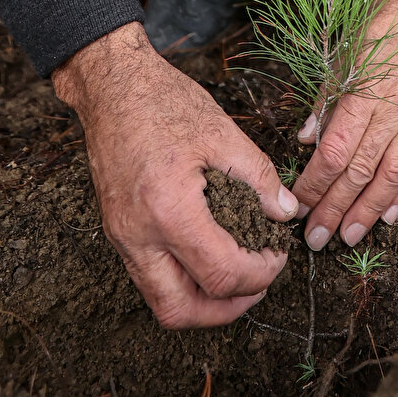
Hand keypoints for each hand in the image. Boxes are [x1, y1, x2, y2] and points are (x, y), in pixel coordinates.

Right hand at [52, 21, 298, 327]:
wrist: (111, 86)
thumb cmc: (164, 102)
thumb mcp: (223, 133)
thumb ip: (259, 178)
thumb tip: (286, 212)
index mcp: (169, 210)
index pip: (221, 274)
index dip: (260, 274)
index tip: (278, 254)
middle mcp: (138, 235)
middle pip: (181, 310)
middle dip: (228, 308)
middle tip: (259, 284)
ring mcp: (121, 237)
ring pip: (160, 300)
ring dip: (203, 301)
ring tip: (238, 278)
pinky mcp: (117, 231)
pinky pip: (149, 277)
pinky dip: (183, 281)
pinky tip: (209, 256)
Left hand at [293, 0, 397, 249]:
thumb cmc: (382, 21)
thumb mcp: (345, 49)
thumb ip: (327, 98)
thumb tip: (307, 140)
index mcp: (365, 91)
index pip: (335, 151)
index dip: (314, 184)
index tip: (296, 207)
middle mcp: (394, 110)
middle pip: (360, 171)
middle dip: (334, 208)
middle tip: (315, 239)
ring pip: (392, 175)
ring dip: (369, 210)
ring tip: (350, 236)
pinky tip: (392, 215)